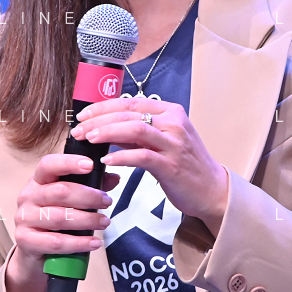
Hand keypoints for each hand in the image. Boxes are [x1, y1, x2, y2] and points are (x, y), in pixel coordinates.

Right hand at [10, 154, 120, 276]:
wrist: (32, 250)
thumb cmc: (53, 218)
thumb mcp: (68, 199)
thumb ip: (90, 186)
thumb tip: (114, 178)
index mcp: (38, 180)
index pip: (49, 165)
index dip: (69, 163)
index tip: (90, 165)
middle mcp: (28, 196)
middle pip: (60, 192)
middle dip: (88, 197)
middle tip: (107, 202)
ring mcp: (24, 219)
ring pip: (60, 217)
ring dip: (87, 220)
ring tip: (105, 222)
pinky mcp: (25, 241)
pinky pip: (56, 242)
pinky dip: (78, 243)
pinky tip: (94, 242)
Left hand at [70, 96, 228, 235]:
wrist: (212, 190)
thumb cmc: (186, 165)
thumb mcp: (163, 141)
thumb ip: (138, 133)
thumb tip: (106, 128)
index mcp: (171, 112)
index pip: (131, 102)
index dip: (103, 107)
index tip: (84, 115)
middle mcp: (174, 123)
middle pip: (129, 113)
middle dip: (99, 119)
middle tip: (79, 129)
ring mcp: (174, 144)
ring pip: (134, 128)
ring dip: (107, 132)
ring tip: (89, 139)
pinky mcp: (171, 165)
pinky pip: (141, 156)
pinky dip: (121, 156)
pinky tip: (107, 161)